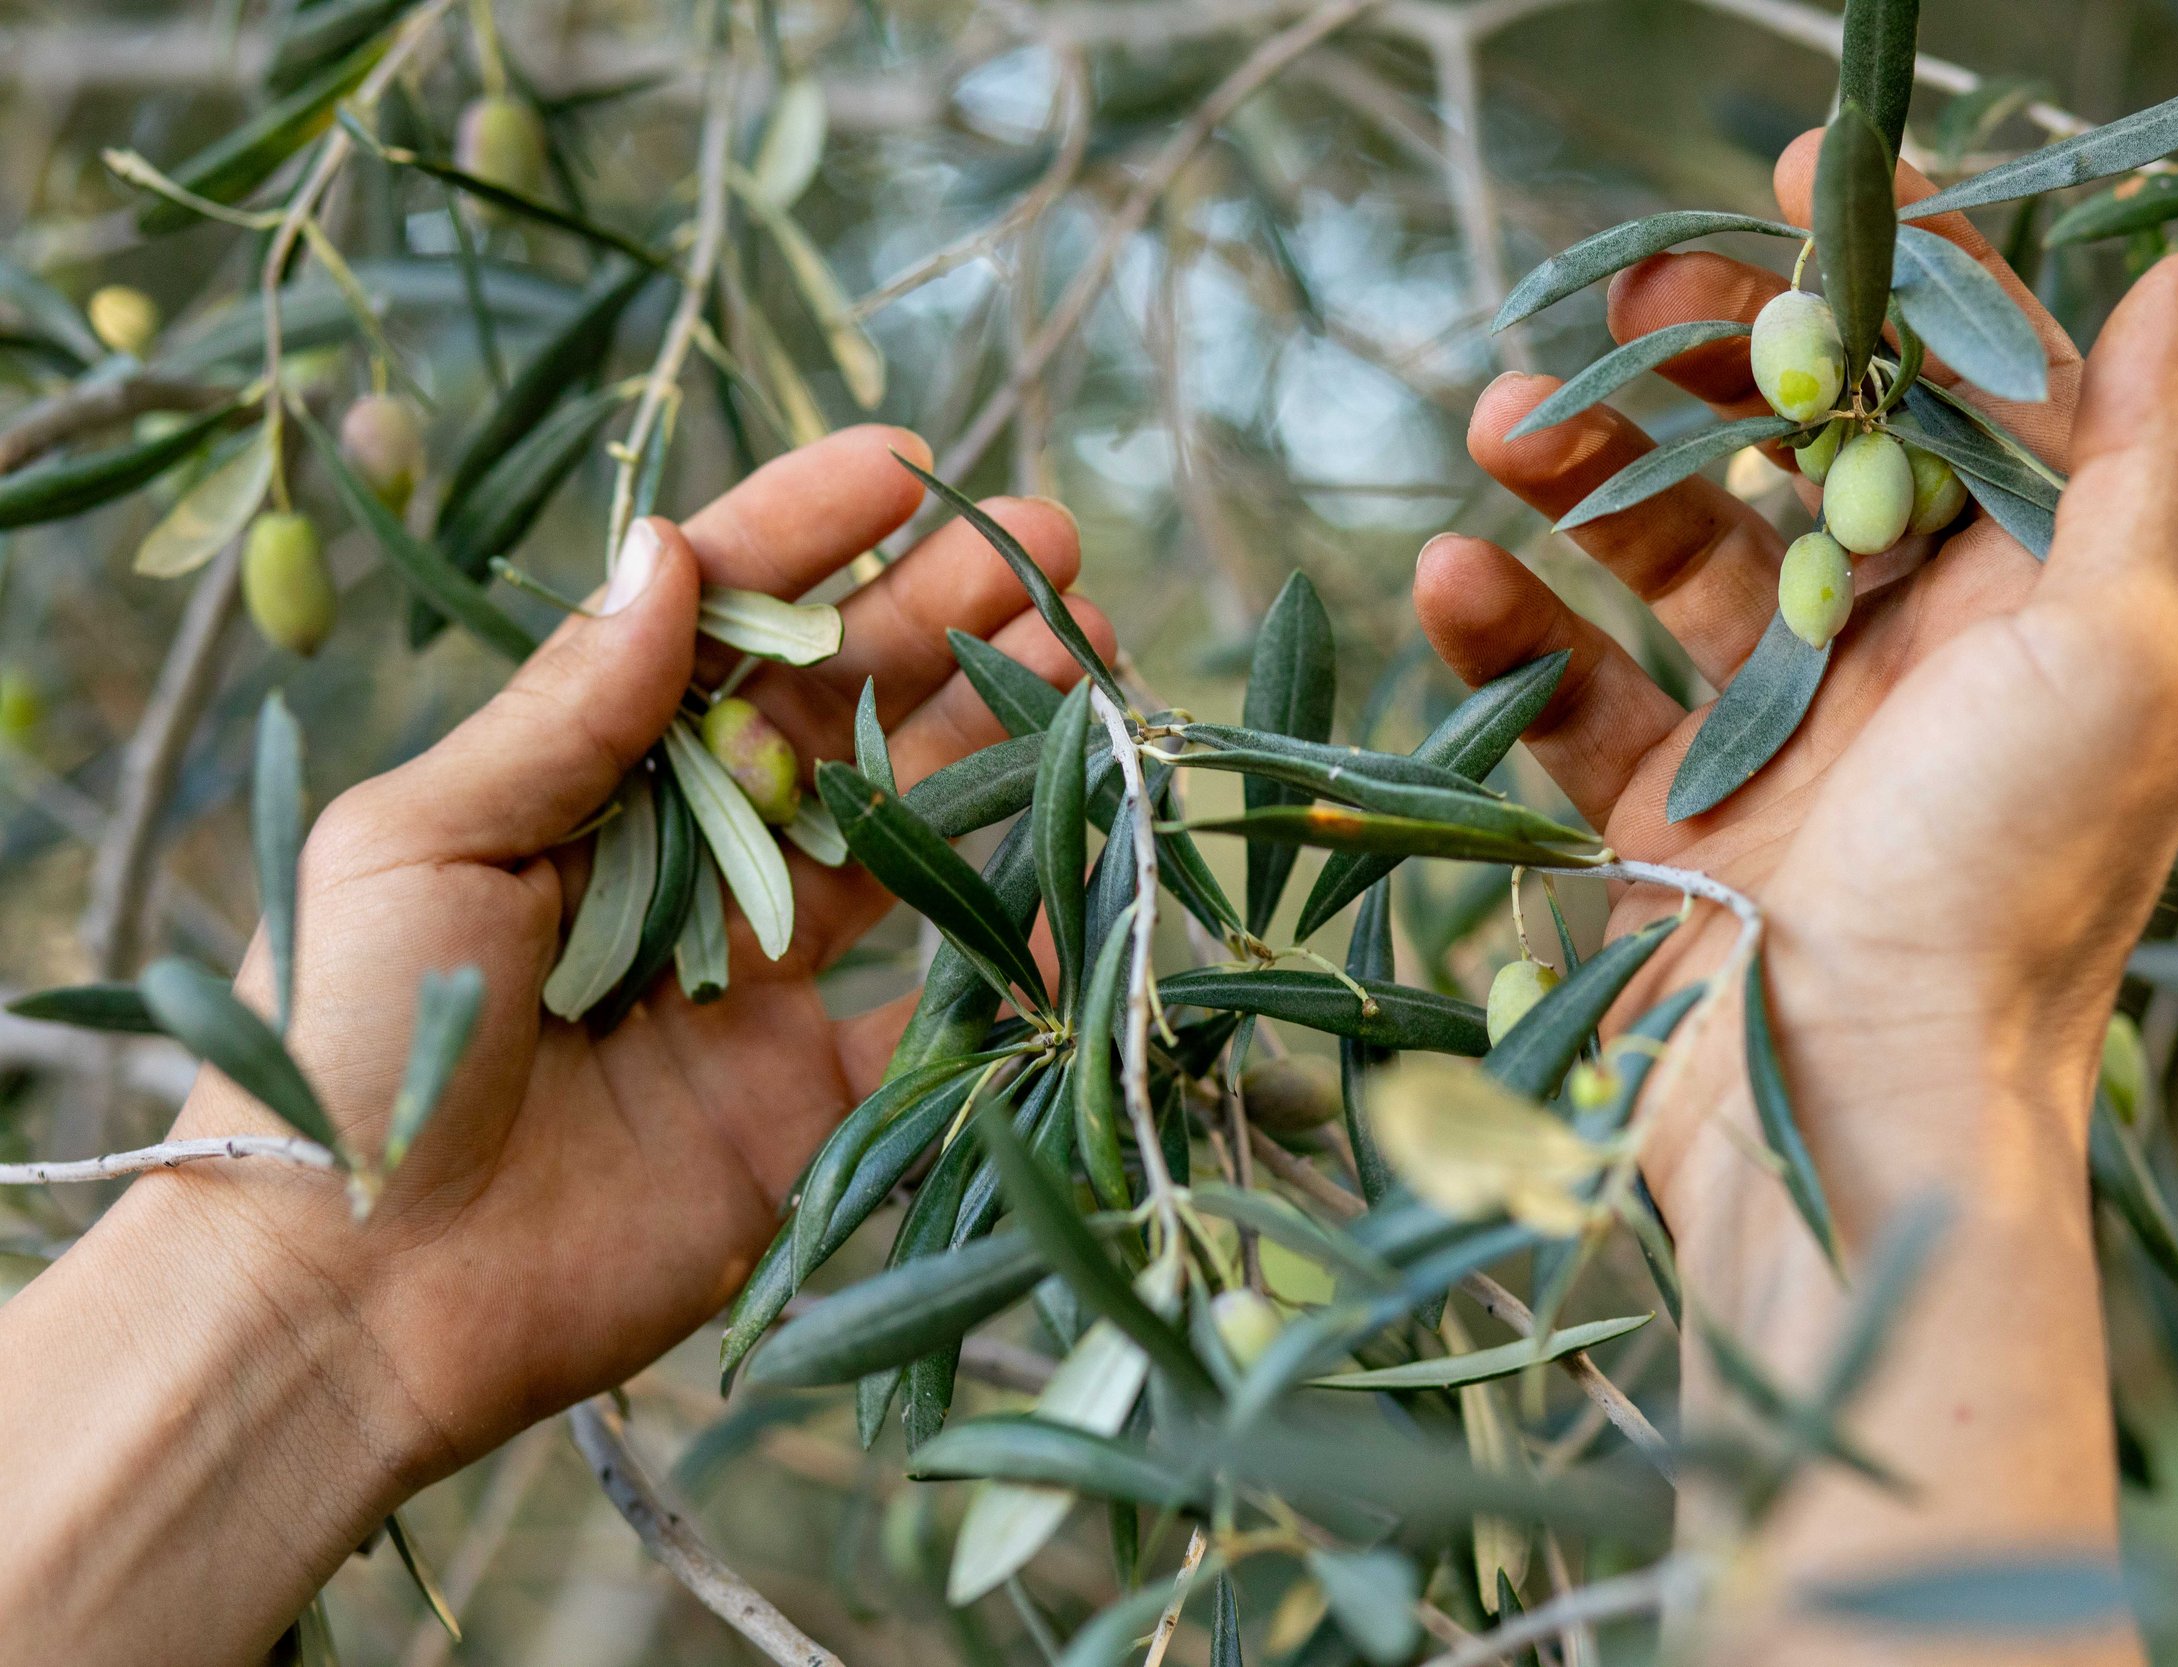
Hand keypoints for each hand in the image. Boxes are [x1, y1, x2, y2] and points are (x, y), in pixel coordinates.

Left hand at [0, 427, 1113, 1664]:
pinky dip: (1015, 951)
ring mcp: (754, 983)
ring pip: (904, 835)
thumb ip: (562, 711)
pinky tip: (1080, 869)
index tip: (910, 464)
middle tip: (1056, 549)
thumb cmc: (350, 1040)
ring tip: (1089, 657)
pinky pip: (936, 1015)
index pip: (713, 630)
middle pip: (837, 715)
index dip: (808, 538)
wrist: (352, 1293)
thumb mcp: (423, 840)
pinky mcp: (805, 1103)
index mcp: (583, 782)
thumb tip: (667, 547)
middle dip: (943, 622)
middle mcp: (681, 865)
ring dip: (994, 742)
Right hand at [1415, 132, 2177, 1650]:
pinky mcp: (1655, 819)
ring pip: (1660, 556)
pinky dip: (1504, 629)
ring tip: (1496, 429)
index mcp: (2019, 605)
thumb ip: (2141, 469)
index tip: (1787, 189)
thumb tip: (2168, 285)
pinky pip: (1567, 695)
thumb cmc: (2001, 888)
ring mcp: (1767, 737)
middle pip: (1786, 453)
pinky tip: (1452, 576)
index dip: (1880, 278)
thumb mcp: (2116, 661)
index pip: (1948, 391)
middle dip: (1693, 368)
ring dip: (1576, 475)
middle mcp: (1898, 658)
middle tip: (1602, 314)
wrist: (1845, 1121)